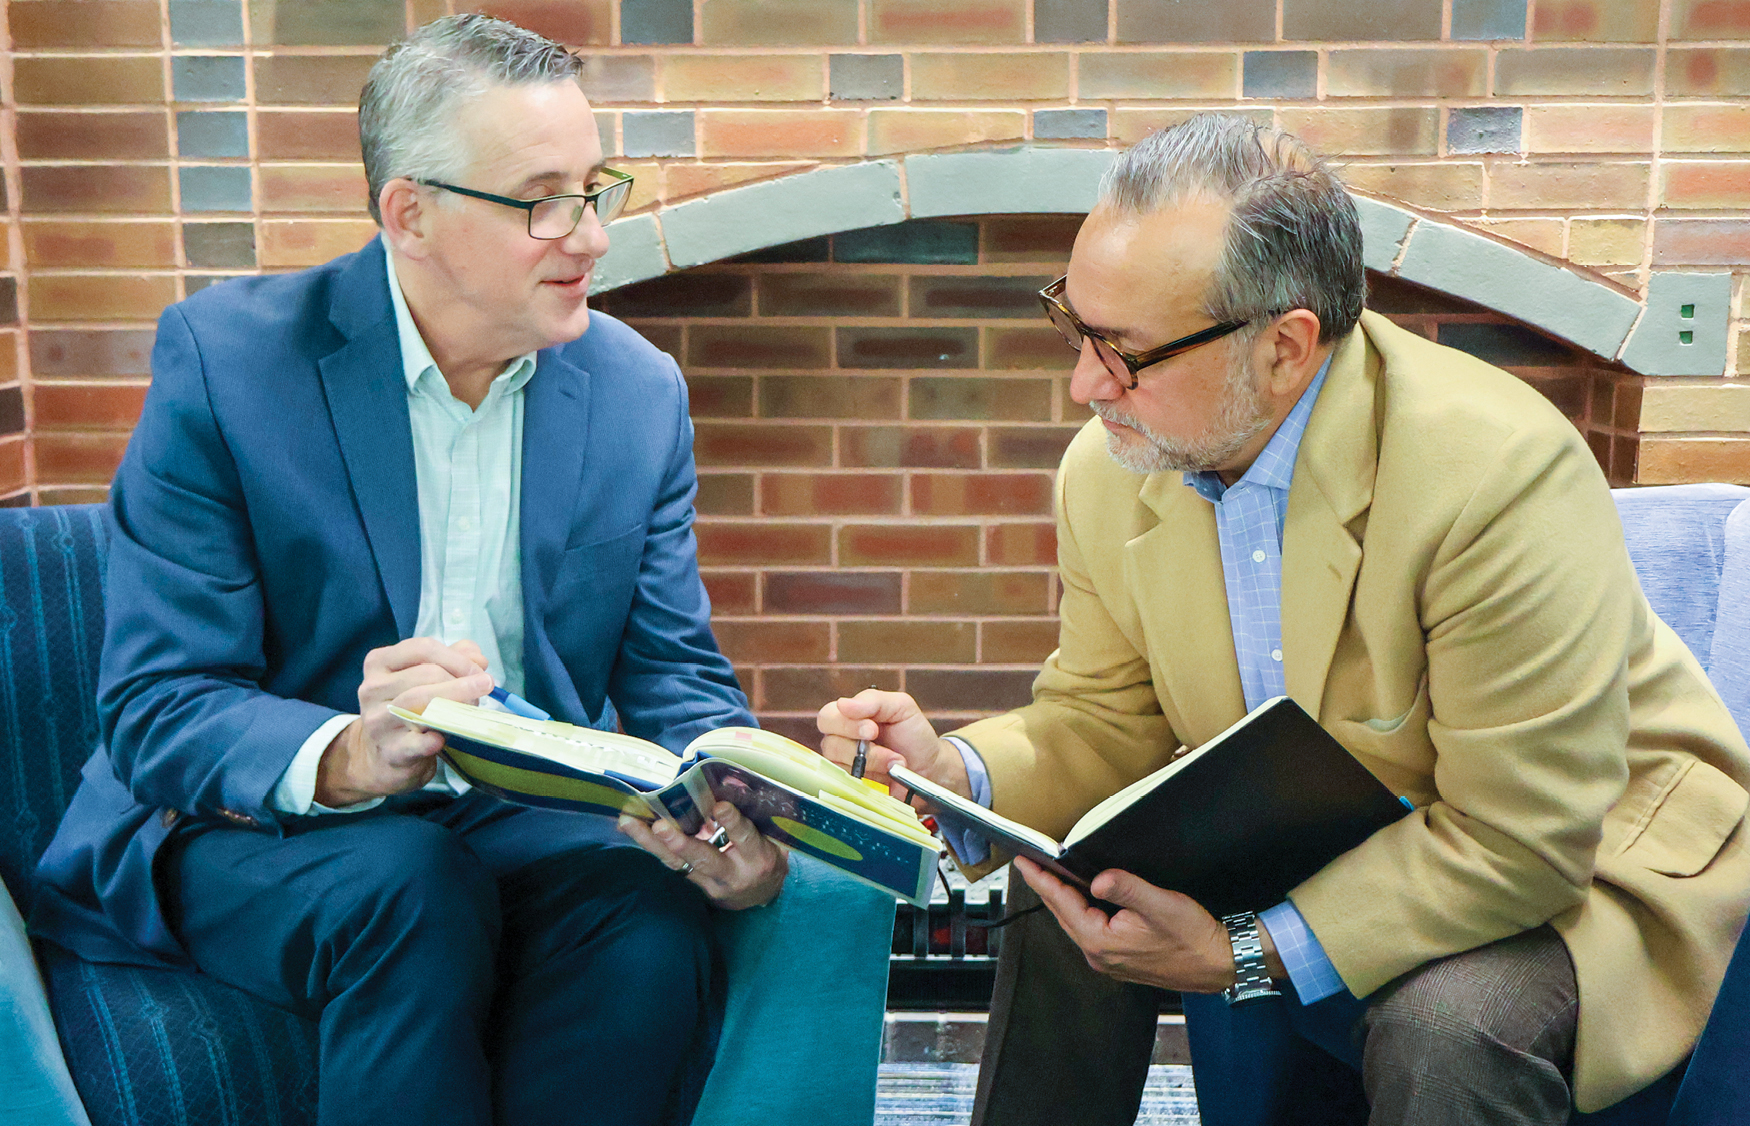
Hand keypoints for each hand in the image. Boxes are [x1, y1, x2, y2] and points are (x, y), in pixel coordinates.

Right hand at [316, 637, 494, 805]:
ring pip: (418, 703)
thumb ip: (453, 660)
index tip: (478, 671)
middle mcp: (372, 689)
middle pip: (425, 674)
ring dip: (455, 702)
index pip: (421, 649)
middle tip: (483, 689)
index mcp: (380, 663)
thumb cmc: (410, 709)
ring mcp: (377, 721)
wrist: (385, 755)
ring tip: (475, 706)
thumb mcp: (426, 678)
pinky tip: (445, 738)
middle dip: (461, 681)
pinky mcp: (389, 750)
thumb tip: (478, 658)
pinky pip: (413, 743)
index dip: (457, 658)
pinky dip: (433, 740)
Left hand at [618, 801, 788, 909]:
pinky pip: (671, 865)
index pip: (744, 838)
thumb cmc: (766, 855)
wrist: (764, 894)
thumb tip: (730, 783)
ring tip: (630, 823)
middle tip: (660, 827)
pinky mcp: (694, 886)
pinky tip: (634, 829)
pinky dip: (651, 846)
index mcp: (757, 857)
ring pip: (678, 863)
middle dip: (681, 843)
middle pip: (705, 859)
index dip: (732, 822)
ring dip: (652, 843)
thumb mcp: (770, 838)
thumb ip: (751, 816)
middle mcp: (733, 874)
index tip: (719, 806)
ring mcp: (710, 884)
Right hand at [815, 689, 970, 803]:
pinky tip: (886, 775)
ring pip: (839, 764)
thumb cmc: (914, 735)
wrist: (930, 769)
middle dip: (858, 747)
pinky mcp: (852, 784)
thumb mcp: (902, 707)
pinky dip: (869, 778)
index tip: (872, 730)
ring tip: (894, 761)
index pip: (828, 717)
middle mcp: (842, 739)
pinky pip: (846, 783)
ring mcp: (846, 764)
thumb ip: (874, 700)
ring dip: (872, 763)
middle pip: (828, 742)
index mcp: (851, 716)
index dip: (846, 724)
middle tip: (884, 749)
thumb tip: (842, 704)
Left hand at [1016, 856, 1245, 992]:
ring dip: (1063, 900)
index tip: (1022, 863)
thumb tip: (1095, 881)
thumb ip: (1125, 889)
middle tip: (1030, 864)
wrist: (1219, 964)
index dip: (1041, 879)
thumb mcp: (1160, 904)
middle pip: (1064, 914)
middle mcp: (1099, 956)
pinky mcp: (1120, 960)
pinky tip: (1082, 900)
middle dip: (1046, 888)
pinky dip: (1080, 912)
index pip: (1062, 903)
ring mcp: (1109, 961)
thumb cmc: (1193, 936)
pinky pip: (1090, 931)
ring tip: (1050, 877)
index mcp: (1102, 941)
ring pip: (1076, 924)